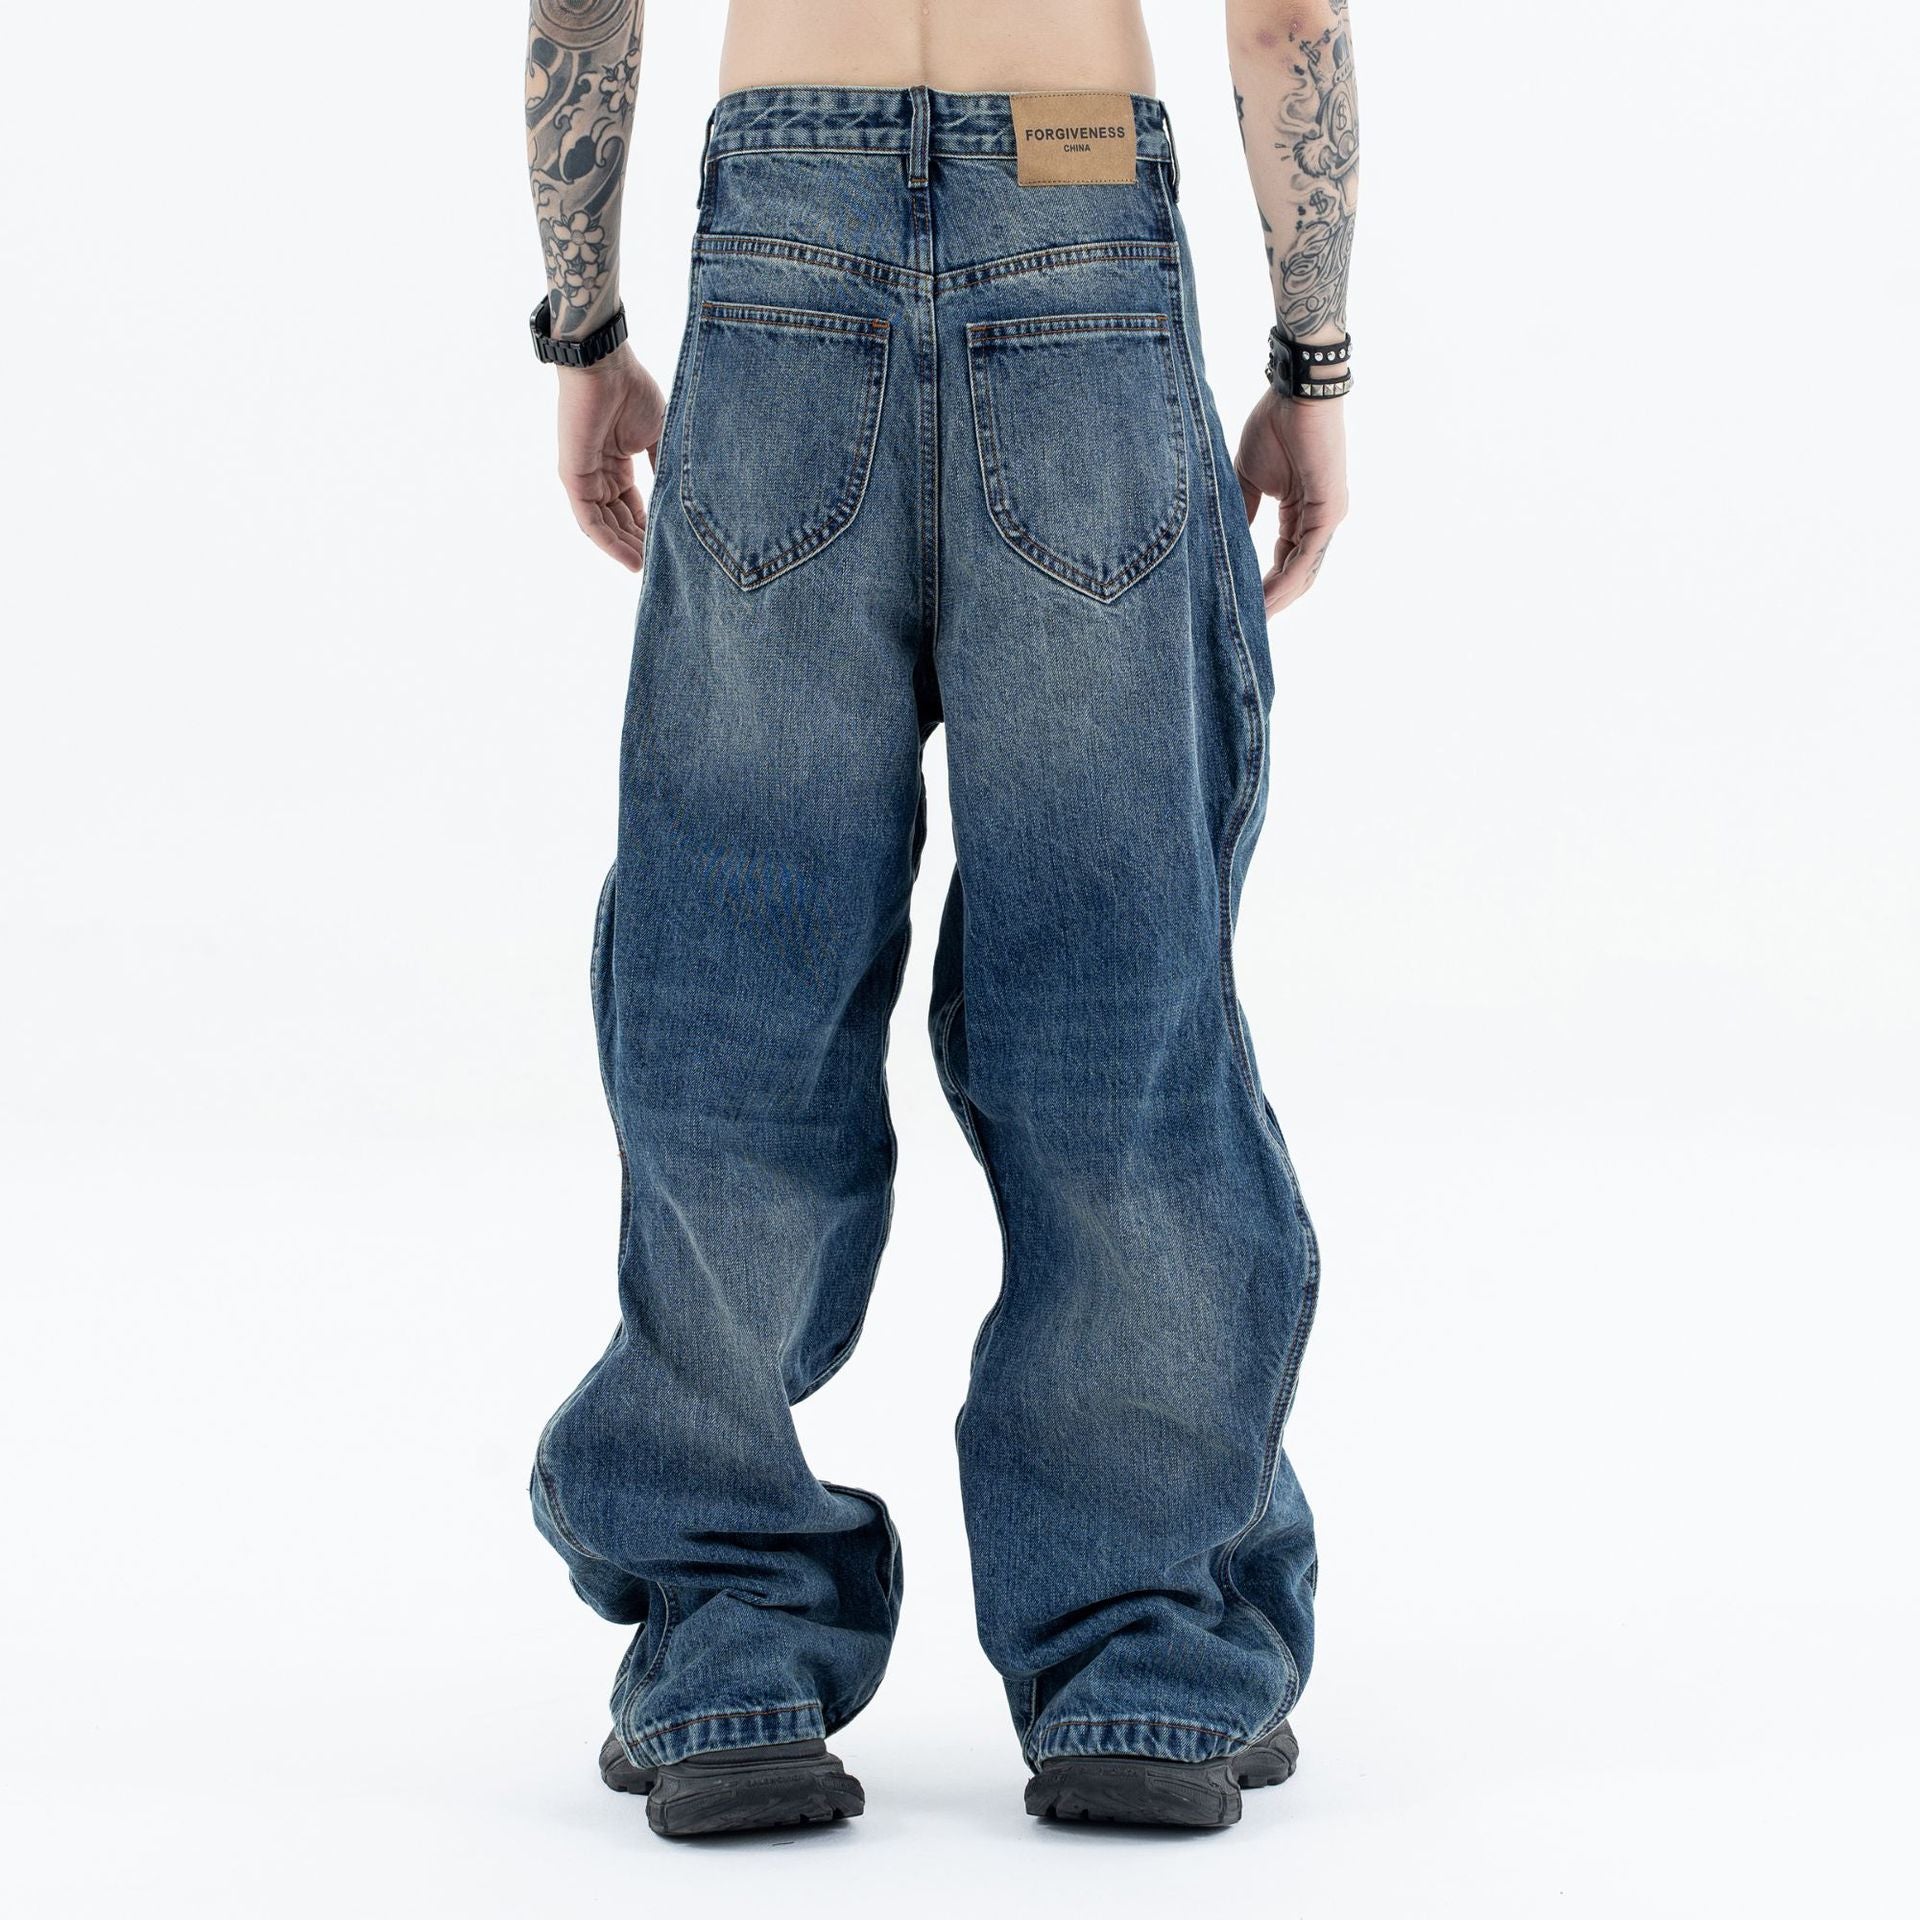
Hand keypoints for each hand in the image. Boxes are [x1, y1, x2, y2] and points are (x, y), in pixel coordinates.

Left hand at [555, 347, 666, 572]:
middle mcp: (599, 474)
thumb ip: (663, 466)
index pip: (632, 506)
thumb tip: (680, 497)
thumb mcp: (658, 436)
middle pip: (618, 520)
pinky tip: (630, 559)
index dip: (649, 528)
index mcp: (617, 463)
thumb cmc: (632, 390)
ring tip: (648, 570)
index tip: (671, 547)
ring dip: (625, 549)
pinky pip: (589, 520)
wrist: (606, 365)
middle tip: (663, 566)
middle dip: (639, 544)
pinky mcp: (574, 478)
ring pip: (605, 526)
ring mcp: (584, 477)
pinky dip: (608, 543)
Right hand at [1235, 385, 1348, 615]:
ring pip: (1304, 571)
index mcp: (1301, 511)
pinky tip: (1268, 600)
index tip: (1239, 606)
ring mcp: (1328, 516)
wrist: (1295, 392)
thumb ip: (1241, 511)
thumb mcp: (1248, 477)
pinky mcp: (1330, 509)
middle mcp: (1319, 519)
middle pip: (1297, 573)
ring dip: (1279, 600)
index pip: (1284, 559)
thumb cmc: (1274, 424)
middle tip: (1245, 626)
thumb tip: (1224, 540)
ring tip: (1254, 621)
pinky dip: (1288, 580)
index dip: (1264, 586)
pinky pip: (1308, 555)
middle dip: (1272, 602)